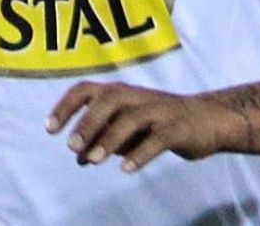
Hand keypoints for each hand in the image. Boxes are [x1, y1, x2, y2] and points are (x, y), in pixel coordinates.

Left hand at [46, 81, 240, 172]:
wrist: (208, 120)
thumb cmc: (160, 123)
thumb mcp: (129, 130)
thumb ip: (104, 138)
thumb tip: (77, 156)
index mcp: (121, 93)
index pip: (87, 89)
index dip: (66, 106)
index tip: (50, 129)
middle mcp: (137, 96)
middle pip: (108, 99)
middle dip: (88, 122)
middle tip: (72, 146)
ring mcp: (159, 110)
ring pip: (131, 118)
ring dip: (109, 138)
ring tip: (92, 160)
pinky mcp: (177, 128)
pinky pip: (157, 139)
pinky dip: (140, 153)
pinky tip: (125, 169)